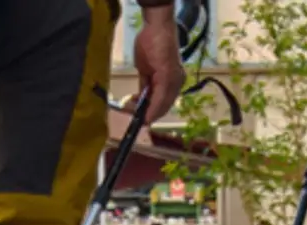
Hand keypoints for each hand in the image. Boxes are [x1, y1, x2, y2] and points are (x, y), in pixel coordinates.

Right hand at [135, 5, 184, 120]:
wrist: (157, 26)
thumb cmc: (151, 42)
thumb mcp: (146, 68)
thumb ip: (146, 84)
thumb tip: (142, 97)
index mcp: (172, 81)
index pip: (162, 103)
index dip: (150, 112)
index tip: (137, 115)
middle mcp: (177, 83)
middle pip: (162, 108)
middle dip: (145, 114)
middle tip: (130, 113)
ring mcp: (174, 81)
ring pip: (161, 106)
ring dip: (145, 112)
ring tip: (131, 111)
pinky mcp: (169, 78)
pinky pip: (161, 99)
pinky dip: (152, 109)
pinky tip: (143, 115)